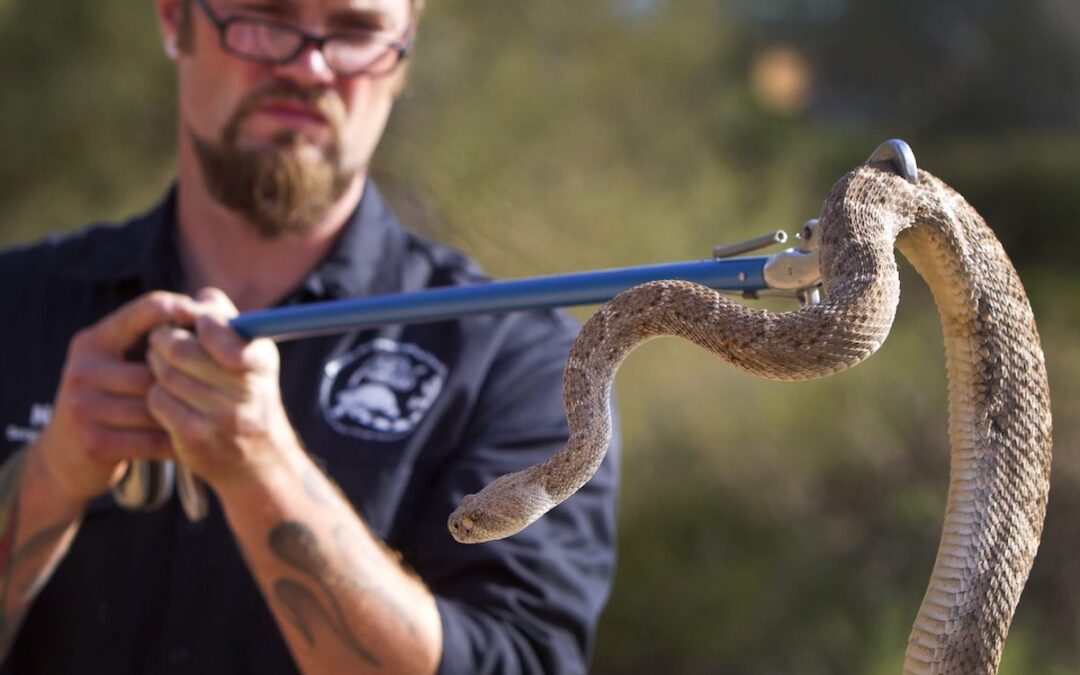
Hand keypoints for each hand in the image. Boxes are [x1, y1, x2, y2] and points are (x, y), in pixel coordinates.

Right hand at [31, 292, 198, 504]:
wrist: (66, 457)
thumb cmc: (111, 400)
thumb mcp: (119, 363)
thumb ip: (155, 338)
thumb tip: (213, 307)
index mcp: (94, 341)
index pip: (148, 309)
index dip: (188, 312)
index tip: (218, 325)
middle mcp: (84, 367)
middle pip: (159, 368)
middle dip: (191, 380)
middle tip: (225, 388)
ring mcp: (84, 405)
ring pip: (158, 406)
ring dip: (185, 415)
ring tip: (212, 416)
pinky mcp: (94, 441)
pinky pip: (151, 440)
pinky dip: (174, 443)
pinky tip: (191, 444)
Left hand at [145, 288, 302, 493]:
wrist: (259, 460)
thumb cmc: (249, 394)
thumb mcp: (254, 355)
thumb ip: (228, 321)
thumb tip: (198, 300)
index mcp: (261, 361)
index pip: (221, 329)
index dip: (203, 322)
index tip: (197, 322)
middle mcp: (247, 390)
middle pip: (179, 348)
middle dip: (163, 340)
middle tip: (163, 341)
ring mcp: (221, 416)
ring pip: (164, 374)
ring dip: (157, 367)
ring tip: (166, 368)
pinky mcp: (196, 438)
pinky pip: (158, 401)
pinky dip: (158, 395)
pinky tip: (168, 396)